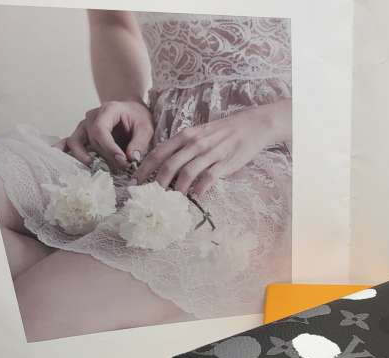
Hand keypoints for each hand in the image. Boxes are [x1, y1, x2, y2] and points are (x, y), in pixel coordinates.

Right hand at [58, 100, 153, 169]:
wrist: (132, 110)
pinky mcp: (82, 135)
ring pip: (76, 142)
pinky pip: (69, 142)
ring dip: (84, 156)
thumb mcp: (146, 127)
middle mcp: (92, 117)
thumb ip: (140, 142)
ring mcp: (84, 126)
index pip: (101, 130)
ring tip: (93, 167)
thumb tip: (131, 159)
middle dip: (105, 156)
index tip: (123, 160)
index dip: (109, 148)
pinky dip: (63, 150)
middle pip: (91, 139)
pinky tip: (58, 156)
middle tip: (121, 168)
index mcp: (108, 110)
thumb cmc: (138, 117)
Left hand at [134, 99, 290, 196]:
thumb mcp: (199, 133)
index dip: (145, 168)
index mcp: (186, 135)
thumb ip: (184, 147)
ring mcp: (211, 153)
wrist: (252, 125)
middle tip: (151, 196)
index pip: (159, 152)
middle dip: (157, 183)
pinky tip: (196, 197)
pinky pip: (209, 178)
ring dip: (177, 189)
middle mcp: (195, 143)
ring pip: (187, 173)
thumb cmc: (224, 132)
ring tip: (172, 200)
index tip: (136, 181)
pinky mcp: (226, 163)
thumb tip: (167, 166)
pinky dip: (200, 190)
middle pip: (169, 165)